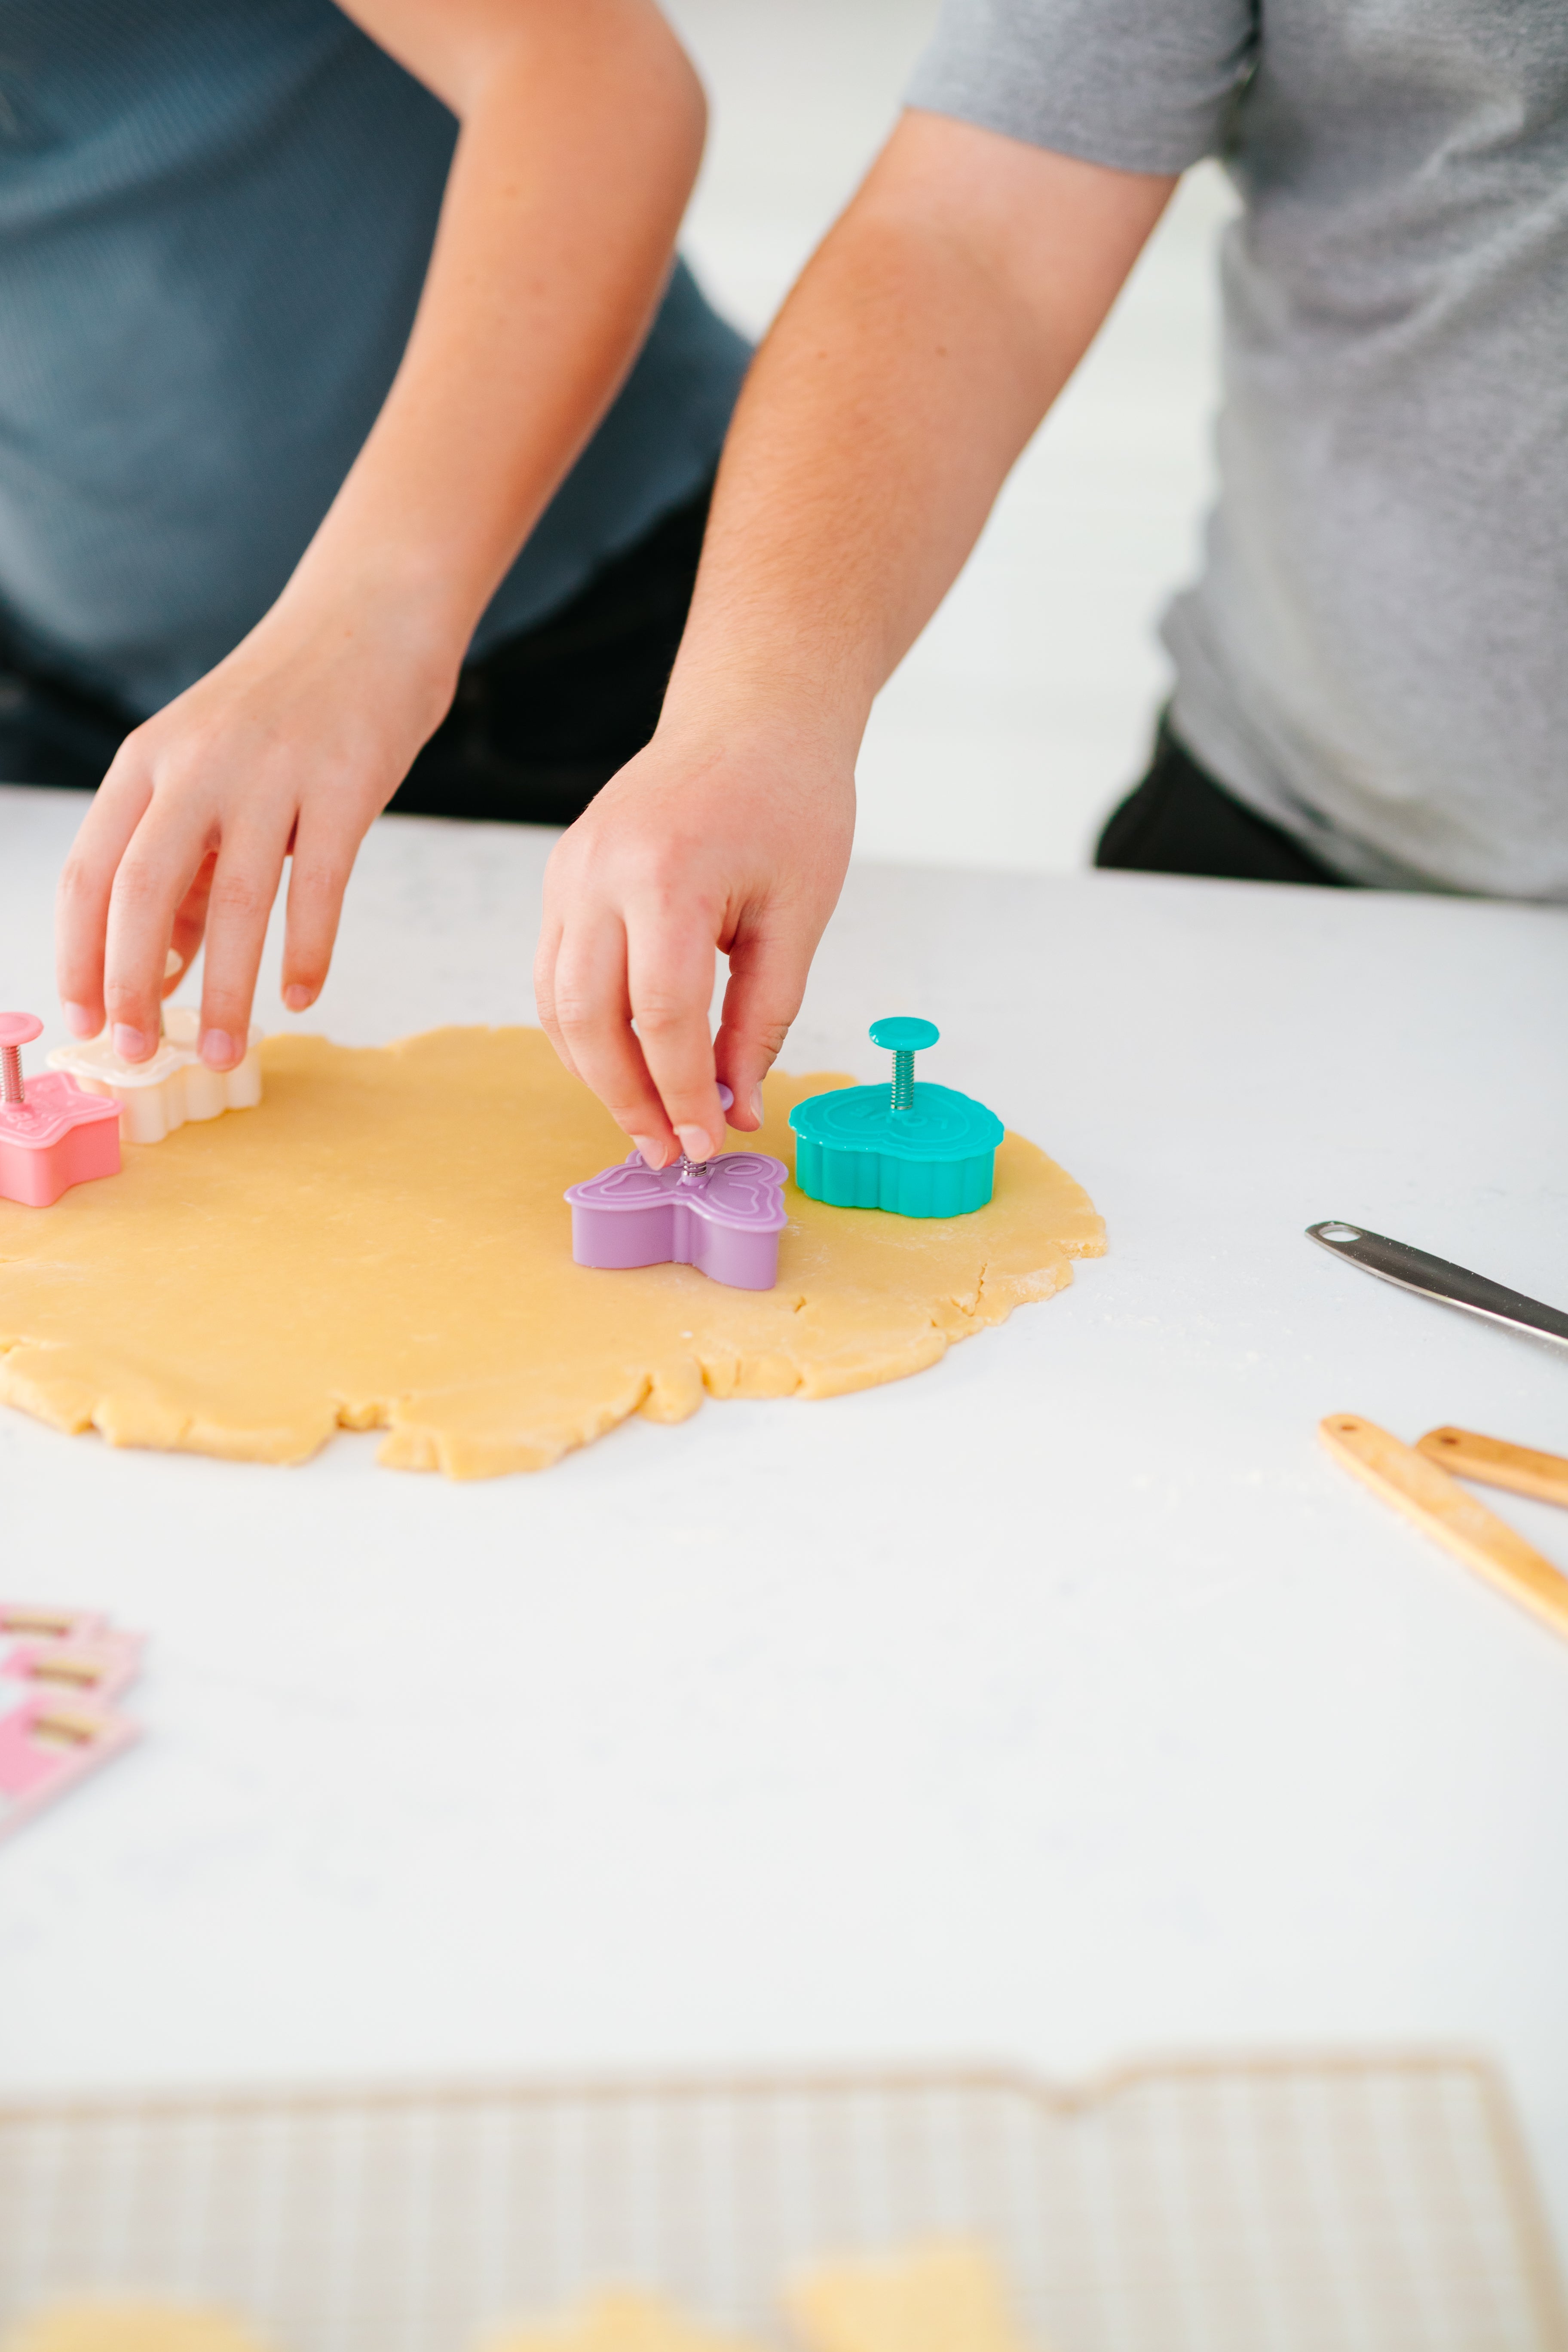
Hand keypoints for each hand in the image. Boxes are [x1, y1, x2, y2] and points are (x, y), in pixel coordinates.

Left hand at [56, 594, 455, 1065]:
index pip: (90, 871)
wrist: (369, 617)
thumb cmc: (286, 712)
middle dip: (131, 983)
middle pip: (142, 888)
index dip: (79, 954)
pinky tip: (300, 996)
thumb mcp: (210, 776)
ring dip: (227, 990)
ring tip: (228, 1053)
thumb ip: (184, 865)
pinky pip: (320, 883)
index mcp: (145, 763)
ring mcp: (270, 770)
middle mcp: (196, 764)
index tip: (83, 1022)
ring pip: (234, 900)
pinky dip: (308, 950)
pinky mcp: (344, 781)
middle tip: (136, 1054)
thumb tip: (159, 968)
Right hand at [535, 714, 854, 1164]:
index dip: (682, 1092)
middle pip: (588, 1020)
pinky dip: (581, 1031)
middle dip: (627, 1099)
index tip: (707, 1142)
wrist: (750, 718)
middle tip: (666, 1152)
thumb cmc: (790, 805)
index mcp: (666, 876)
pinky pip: (553, 973)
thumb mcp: (798, 918)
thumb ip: (762, 1018)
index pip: (660, 1018)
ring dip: (596, 1075)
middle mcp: (598, 874)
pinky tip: (624, 1065)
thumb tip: (736, 1105)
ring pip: (556, 1004)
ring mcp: (568, 873)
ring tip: (647, 1120)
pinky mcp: (561, 877)